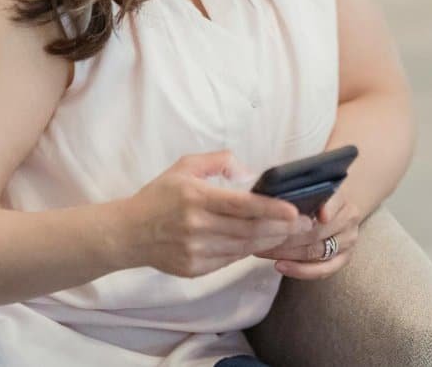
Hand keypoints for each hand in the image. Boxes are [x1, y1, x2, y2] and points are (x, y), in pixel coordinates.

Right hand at [124, 150, 311, 277]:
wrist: (127, 233)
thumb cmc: (160, 195)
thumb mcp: (185, 166)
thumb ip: (219, 161)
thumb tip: (250, 173)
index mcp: (196, 197)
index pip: (241, 206)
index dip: (271, 209)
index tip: (294, 210)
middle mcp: (196, 226)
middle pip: (249, 230)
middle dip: (281, 228)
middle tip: (304, 223)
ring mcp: (194, 251)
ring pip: (243, 248)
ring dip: (270, 241)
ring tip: (290, 232)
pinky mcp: (193, 269)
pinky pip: (230, 260)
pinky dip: (249, 251)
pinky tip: (262, 242)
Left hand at [254, 189, 363, 279]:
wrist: (335, 209)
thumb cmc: (315, 199)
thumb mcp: (310, 191)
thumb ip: (299, 194)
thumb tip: (272, 201)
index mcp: (342, 199)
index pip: (331, 203)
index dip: (319, 209)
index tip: (296, 215)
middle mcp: (349, 219)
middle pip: (317, 232)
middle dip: (285, 237)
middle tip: (259, 237)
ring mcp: (349, 241)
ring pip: (316, 251)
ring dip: (287, 253)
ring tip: (262, 251)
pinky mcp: (344, 259)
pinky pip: (323, 270)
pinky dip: (300, 270)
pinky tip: (280, 266)